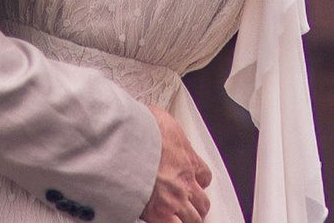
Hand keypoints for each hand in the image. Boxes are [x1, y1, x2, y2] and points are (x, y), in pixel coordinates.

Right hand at [138, 107, 211, 222]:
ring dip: (189, 219)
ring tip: (182, 219)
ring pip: (194, 219)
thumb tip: (155, 122)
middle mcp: (185, 182)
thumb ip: (164, 130)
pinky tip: (166, 221)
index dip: (199, 182)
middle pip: (202, 202)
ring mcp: (174, 199)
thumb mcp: (161, 120)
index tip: (194, 184)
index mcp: (188, 159)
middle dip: (197, 206)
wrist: (128, 142)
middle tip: (191, 208)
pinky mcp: (159, 213)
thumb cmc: (142, 129)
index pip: (204, 176)